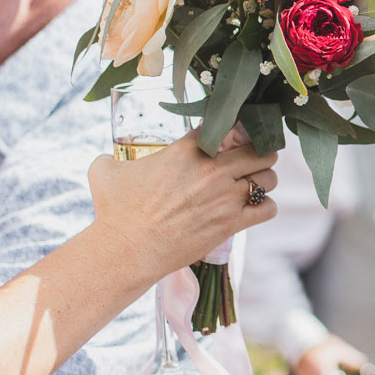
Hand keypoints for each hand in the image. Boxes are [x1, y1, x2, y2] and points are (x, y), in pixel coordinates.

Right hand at [87, 133, 277, 280]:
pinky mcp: (231, 223)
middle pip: (259, 149)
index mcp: (187, 148)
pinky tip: (254, 210)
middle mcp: (212, 168)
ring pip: (269, 177)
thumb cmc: (115, 211)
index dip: (232, 130)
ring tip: (254, 187)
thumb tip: (107, 159)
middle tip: (252, 162)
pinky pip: (268, 208)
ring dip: (264, 180)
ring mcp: (225, 196)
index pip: (226, 125)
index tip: (230, 139)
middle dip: (259, 153)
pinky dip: (265, 208)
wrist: (126, 250)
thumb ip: (111, 158)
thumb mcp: (105, 172)